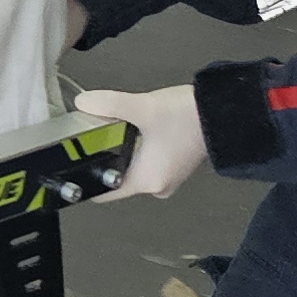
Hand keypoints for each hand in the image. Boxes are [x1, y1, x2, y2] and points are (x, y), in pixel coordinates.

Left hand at [77, 85, 206, 200]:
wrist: (223, 112)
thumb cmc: (189, 116)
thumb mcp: (144, 107)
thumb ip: (110, 104)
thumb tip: (83, 103)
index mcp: (148, 181)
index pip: (105, 193)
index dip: (87, 181)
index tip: (72, 168)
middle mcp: (158, 185)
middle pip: (118, 177)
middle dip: (105, 159)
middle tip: (92, 138)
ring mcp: (168, 175)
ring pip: (132, 168)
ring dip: (122, 152)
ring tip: (114, 131)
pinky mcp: (174, 163)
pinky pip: (146, 161)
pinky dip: (137, 148)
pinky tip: (135, 129)